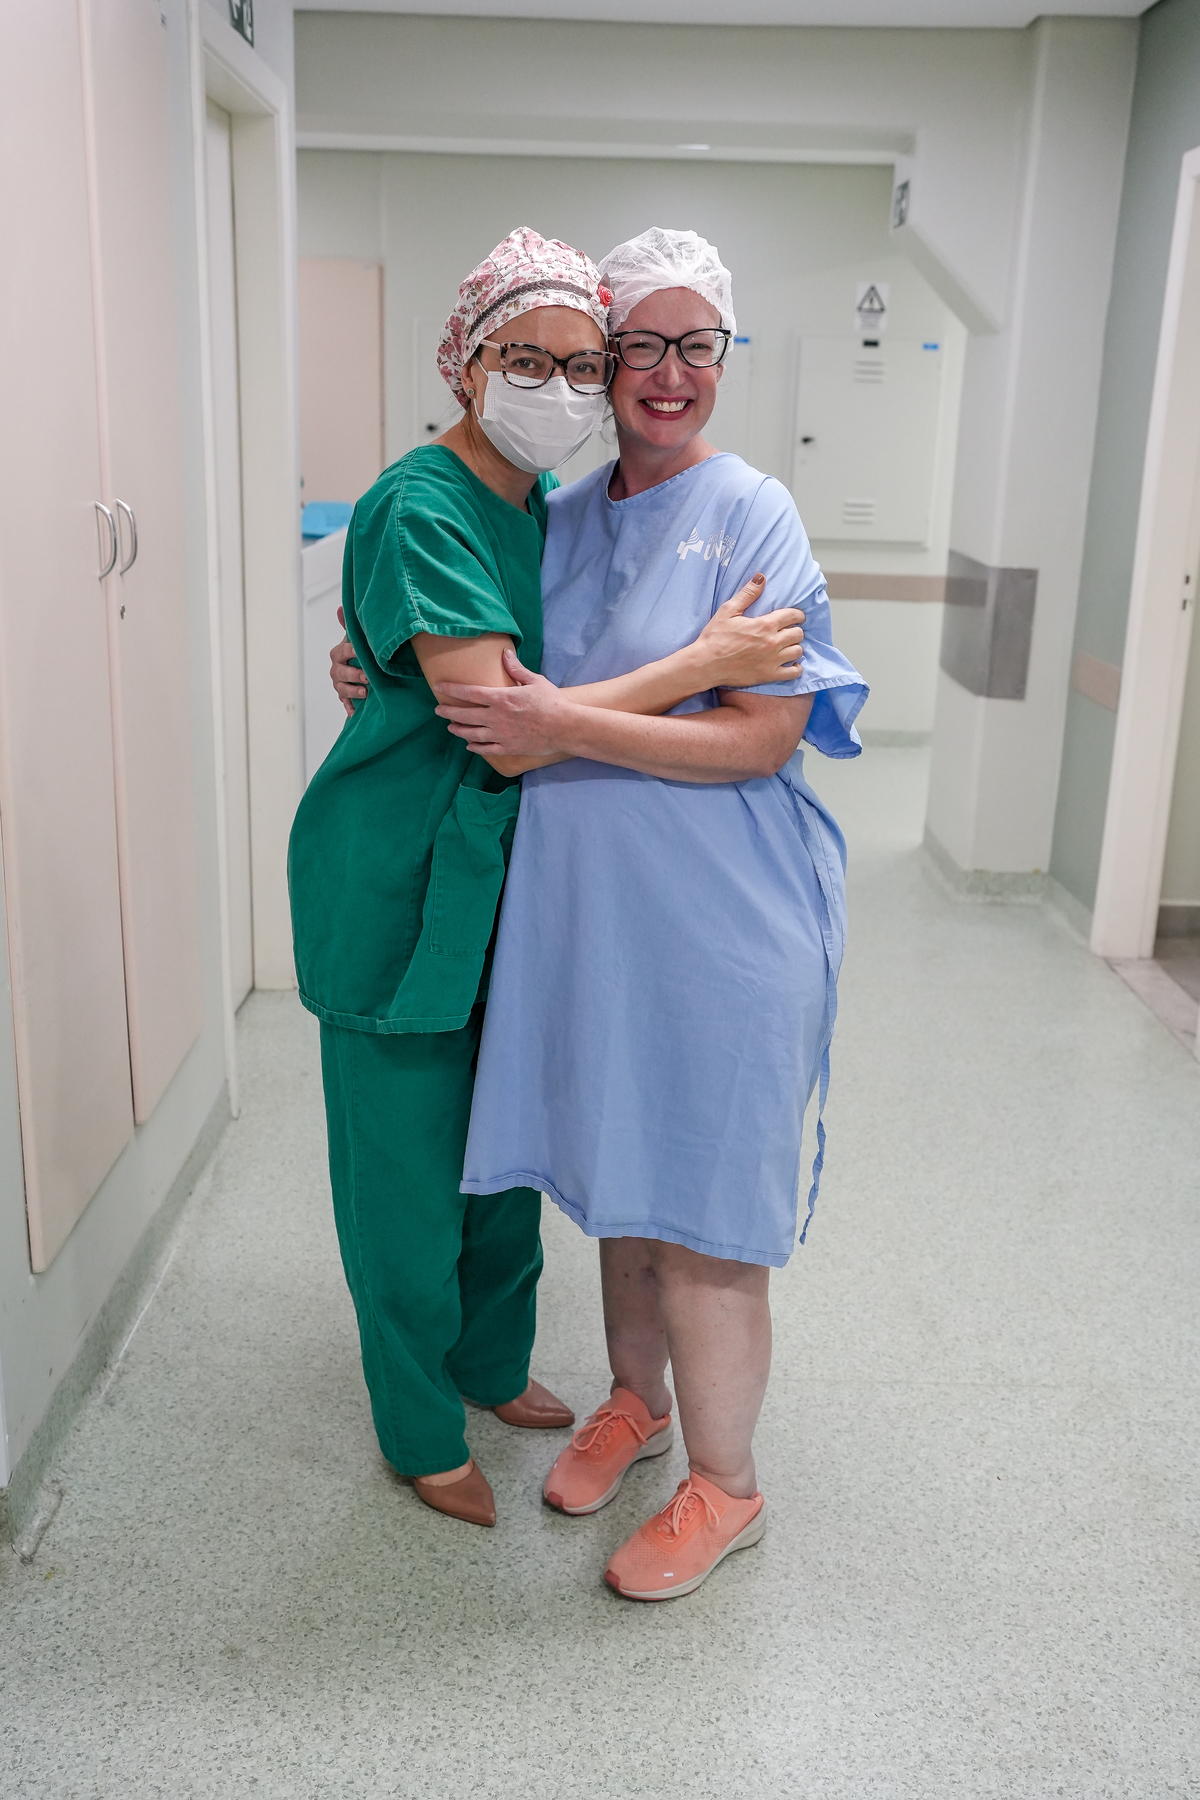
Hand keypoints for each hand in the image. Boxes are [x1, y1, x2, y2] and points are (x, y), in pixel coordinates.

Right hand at [330, 606, 367, 715]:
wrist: (360, 670)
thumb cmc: (358, 652)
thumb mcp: (355, 638)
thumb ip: (349, 626)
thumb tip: (340, 608)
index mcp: (338, 653)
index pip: (342, 651)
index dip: (351, 651)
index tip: (360, 651)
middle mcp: (336, 669)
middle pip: (341, 672)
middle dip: (354, 674)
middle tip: (368, 676)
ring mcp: (339, 684)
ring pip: (341, 689)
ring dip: (352, 691)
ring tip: (365, 693)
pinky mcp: (344, 698)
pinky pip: (345, 704)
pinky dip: (350, 708)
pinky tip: (356, 713)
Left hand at [434, 650, 571, 755]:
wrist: (565, 728)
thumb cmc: (552, 702)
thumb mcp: (535, 681)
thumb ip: (517, 669)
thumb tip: (505, 653)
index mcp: (501, 698)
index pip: (469, 693)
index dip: (452, 689)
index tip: (439, 686)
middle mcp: (496, 718)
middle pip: (465, 715)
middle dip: (448, 712)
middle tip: (438, 710)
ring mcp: (501, 735)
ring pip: (472, 734)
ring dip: (459, 730)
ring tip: (451, 727)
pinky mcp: (508, 748)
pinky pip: (486, 749)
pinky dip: (475, 747)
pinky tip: (469, 745)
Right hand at [696, 575, 804, 687]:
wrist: (705, 664)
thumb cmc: (715, 637)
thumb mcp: (728, 610)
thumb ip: (748, 594)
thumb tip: (761, 577)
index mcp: (765, 625)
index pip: (793, 616)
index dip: (797, 614)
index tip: (795, 616)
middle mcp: (772, 643)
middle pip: (798, 634)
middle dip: (795, 630)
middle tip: (788, 631)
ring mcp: (772, 661)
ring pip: (798, 651)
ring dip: (794, 647)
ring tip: (787, 646)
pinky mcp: (768, 676)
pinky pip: (793, 673)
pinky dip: (795, 668)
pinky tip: (790, 664)